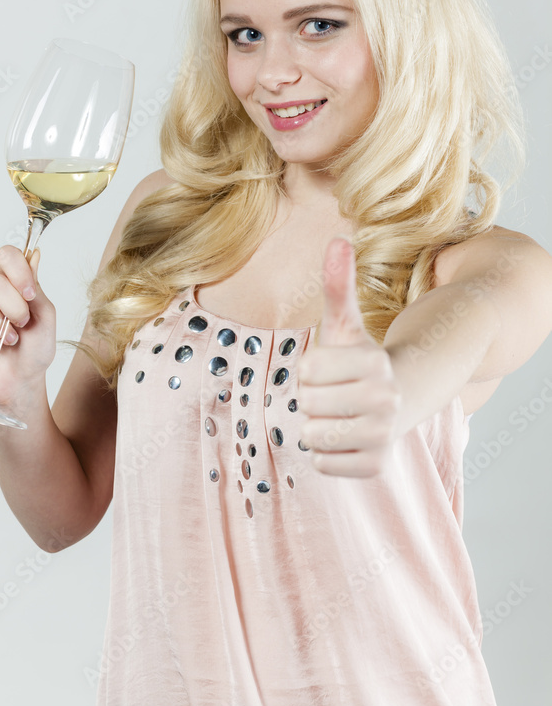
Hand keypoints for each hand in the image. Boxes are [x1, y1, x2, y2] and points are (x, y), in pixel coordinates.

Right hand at [0, 245, 55, 407]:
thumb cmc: (34, 350)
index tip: (30, 294)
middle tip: (22, 325)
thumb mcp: (46, 317)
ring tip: (10, 339)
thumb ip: (37, 288)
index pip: (6, 256)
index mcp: (8, 284)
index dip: (18, 270)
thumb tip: (35, 255)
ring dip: (1, 324)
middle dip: (15, 307)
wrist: (23, 380)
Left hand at [297, 237, 401, 477]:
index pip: (307, 370)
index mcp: (375, 362)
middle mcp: (386, 400)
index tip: (331, 368)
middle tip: (335, 394)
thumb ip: (339, 284)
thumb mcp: (345, 324)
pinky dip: (327, 454)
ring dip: (317, 426)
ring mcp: (383, 436)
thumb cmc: (358, 361)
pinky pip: (321, 463)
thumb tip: (338, 239)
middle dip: (312, 398)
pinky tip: (347, 439)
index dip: (310, 369)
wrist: (398, 403)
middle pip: (307, 404)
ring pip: (312, 435)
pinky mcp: (375, 467)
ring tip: (340, 416)